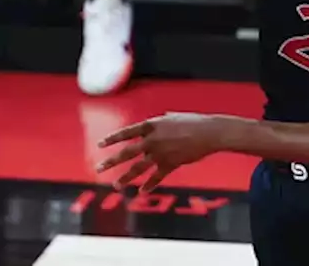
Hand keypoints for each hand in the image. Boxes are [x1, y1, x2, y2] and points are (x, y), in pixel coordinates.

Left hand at [96, 113, 220, 191]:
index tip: (100, 144)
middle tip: (99, 168)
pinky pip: (157, 177)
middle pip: (127, 152)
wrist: (209, 132)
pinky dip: (149, 185)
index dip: (112, 138)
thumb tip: (151, 127)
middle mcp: (153, 140)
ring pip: (139, 168)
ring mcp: (161, 153)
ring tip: (116, 185)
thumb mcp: (172, 117)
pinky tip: (141, 191)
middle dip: (111, 161)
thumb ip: (159, 123)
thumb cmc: (193, 121)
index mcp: (152, 125)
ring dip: (126, 177)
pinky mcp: (170, 164)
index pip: (127, 132)